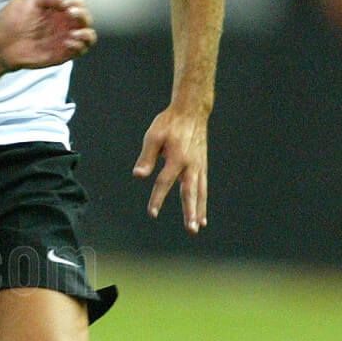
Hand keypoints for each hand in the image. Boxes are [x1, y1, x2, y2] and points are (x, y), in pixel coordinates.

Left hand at [0, 0, 95, 69]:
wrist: (1, 43)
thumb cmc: (12, 19)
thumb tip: (62, 0)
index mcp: (58, 11)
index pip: (79, 5)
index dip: (76, 3)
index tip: (64, 5)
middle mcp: (64, 25)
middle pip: (86, 19)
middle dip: (83, 15)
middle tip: (69, 13)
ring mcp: (64, 40)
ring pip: (89, 37)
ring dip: (86, 33)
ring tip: (73, 33)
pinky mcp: (62, 54)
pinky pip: (80, 51)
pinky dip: (79, 45)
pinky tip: (67, 41)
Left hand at [133, 106, 208, 232]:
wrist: (192, 111)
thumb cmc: (170, 123)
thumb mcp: (153, 136)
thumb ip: (146, 157)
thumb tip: (138, 176)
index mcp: (177, 157)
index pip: (164, 181)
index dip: (158, 198)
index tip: (152, 213)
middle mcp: (191, 164)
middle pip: (190, 192)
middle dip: (190, 212)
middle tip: (191, 229)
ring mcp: (199, 166)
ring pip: (200, 193)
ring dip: (198, 211)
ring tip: (197, 227)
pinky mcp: (202, 166)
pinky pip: (203, 188)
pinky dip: (203, 202)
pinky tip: (201, 216)